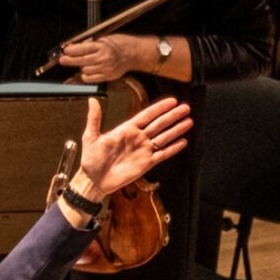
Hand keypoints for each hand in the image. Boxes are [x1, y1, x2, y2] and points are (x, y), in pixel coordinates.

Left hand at [59, 32, 162, 84]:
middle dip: (69, 60)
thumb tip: (75, 45)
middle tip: (62, 60)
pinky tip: (86, 71)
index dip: (71, 50)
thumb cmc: (120, 43)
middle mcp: (103, 57)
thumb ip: (91, 43)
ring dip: (81, 67)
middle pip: (81, 61)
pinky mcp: (108, 76)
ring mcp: (105, 68)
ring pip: (85, 70)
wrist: (135, 53)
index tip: (64, 50)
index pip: (82, 49)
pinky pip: (91, 79)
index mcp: (102, 46)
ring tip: (83, 63)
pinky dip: (86, 76)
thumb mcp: (105, 38)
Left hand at [73, 94, 192, 200]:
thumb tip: (92, 99)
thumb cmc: (91, 159)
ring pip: (163, 137)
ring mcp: (143, 150)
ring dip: (176, 130)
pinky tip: (183, 142)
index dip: (159, 108)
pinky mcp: (146, 163)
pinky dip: (172, 148)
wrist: (94, 181)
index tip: (172, 101)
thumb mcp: (91, 137)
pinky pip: (162, 154)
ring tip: (189, 121)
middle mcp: (138, 138)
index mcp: (126, 129)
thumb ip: (94, 119)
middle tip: (186, 107)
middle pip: (159, 124)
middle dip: (173, 116)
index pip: (146, 115)